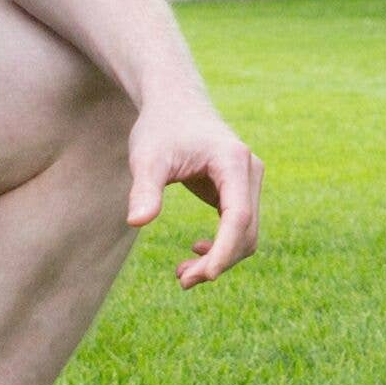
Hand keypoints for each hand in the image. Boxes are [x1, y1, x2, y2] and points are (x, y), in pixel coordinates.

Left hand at [126, 94, 263, 288]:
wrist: (174, 104)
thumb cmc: (160, 128)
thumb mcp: (147, 158)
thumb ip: (144, 189)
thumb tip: (135, 222)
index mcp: (233, 162)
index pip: (239, 217)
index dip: (224, 251)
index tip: (204, 277)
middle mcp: (249, 172)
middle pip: (246, 231)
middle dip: (218, 262)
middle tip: (181, 281)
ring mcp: (248, 181)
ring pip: (247, 234)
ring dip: (221, 259)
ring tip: (183, 274)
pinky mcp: (240, 189)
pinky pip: (240, 227)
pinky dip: (222, 246)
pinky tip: (196, 251)